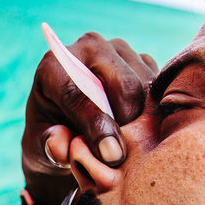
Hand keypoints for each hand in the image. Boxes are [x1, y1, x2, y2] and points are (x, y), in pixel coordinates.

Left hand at [21, 33, 157, 204]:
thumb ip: (51, 147)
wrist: (71, 118)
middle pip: (124, 85)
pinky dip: (156, 111)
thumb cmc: (54, 134)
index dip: (97, 127)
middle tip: (125, 153)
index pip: (79, 94)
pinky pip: (160, 87)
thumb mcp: (43, 146)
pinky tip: (143, 128)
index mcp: (54, 66)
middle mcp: (88, 47)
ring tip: (132, 142)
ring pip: (147, 87)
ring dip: (145, 119)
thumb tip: (61, 148)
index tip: (112, 156)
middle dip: (128, 123)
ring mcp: (119, 49)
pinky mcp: (142, 59)